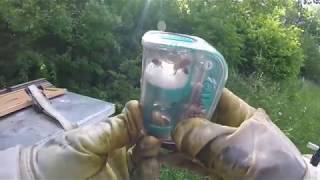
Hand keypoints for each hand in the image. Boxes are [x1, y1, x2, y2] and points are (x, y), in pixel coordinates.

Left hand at [19, 100, 142, 178]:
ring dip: (153, 152)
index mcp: (112, 138)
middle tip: (154, 131)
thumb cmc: (61, 157)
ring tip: (150, 144)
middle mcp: (122, 153)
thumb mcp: (87, 139)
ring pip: (149, 161)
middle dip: (152, 135)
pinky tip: (149, 162)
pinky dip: (151, 170)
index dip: (145, 120)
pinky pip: (144, 177)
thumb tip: (138, 107)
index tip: (154, 114)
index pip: (135, 127)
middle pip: (145, 143)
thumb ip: (116, 128)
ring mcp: (125, 171)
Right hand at [162, 89, 310, 179]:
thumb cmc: (261, 160)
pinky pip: (193, 158)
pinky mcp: (214, 164)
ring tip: (152, 132)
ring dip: (174, 137)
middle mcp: (226, 125)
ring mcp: (219, 146)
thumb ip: (201, 135)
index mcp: (236, 110)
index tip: (169, 87)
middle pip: (197, 114)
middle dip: (176, 114)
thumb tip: (174, 129)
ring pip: (192, 137)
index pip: (210, 91)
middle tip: (154, 113)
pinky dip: (178, 157)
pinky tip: (162, 154)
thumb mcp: (232, 145)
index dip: (190, 88)